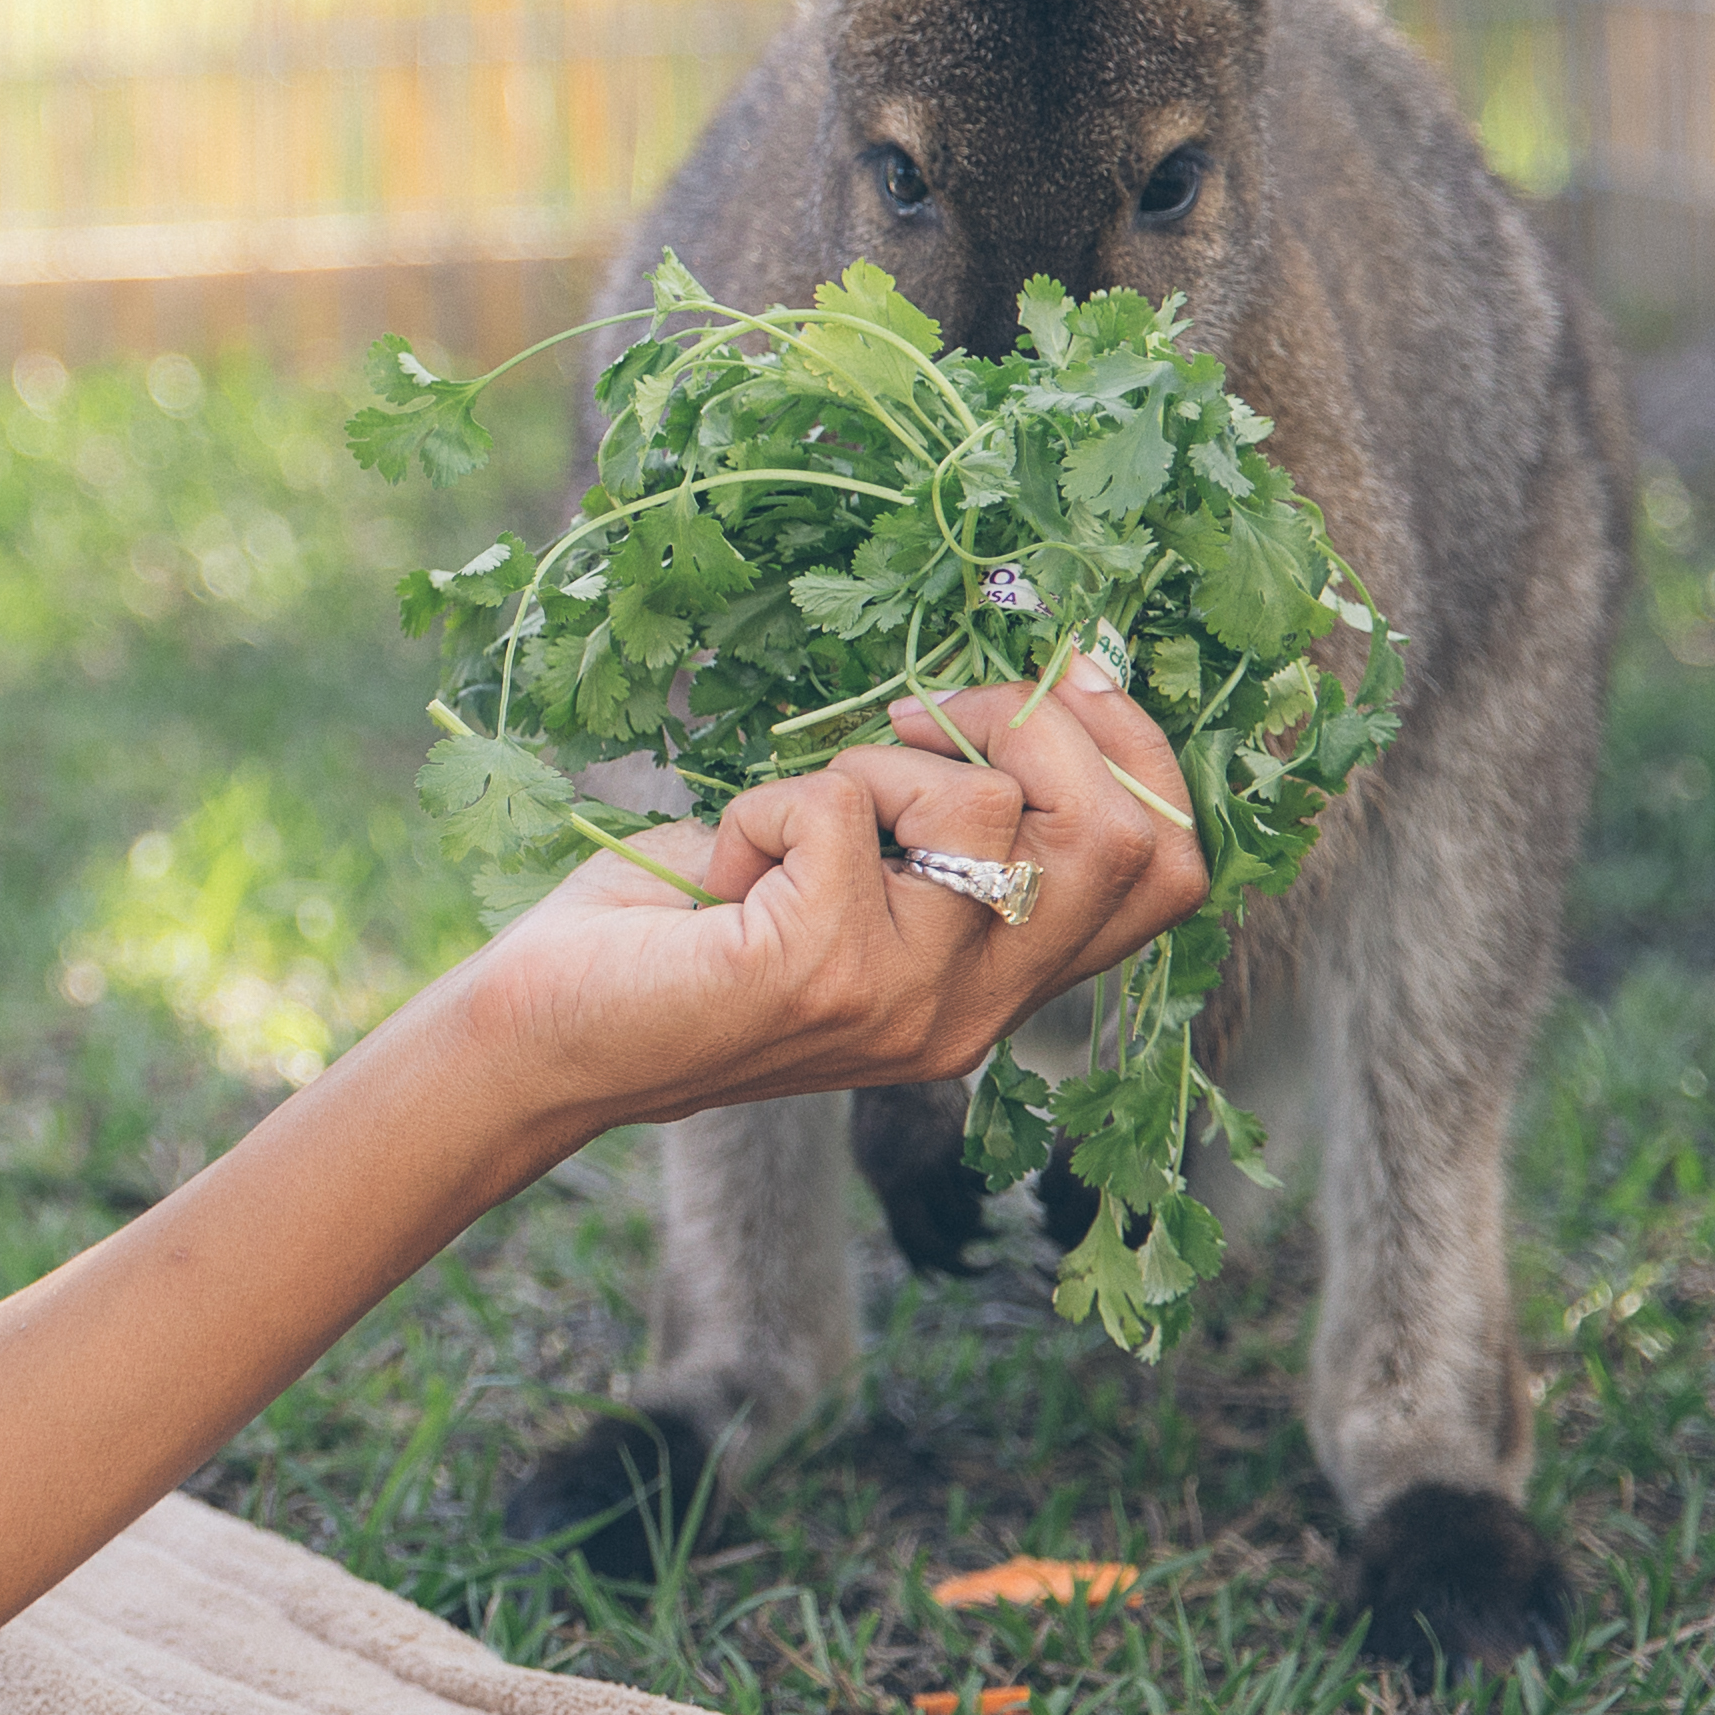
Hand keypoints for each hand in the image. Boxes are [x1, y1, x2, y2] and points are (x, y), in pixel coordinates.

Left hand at [474, 660, 1206, 1141]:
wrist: (544, 1040)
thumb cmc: (681, 937)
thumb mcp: (849, 874)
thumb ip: (939, 823)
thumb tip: (1025, 689)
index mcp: (999, 982)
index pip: (1170, 873)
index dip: (1138, 753)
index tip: (1060, 674)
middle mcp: (977, 1009)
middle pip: (1124, 839)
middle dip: (1034, 723)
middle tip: (908, 718)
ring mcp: (910, 1000)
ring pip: (976, 802)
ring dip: (869, 763)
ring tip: (791, 820)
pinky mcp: (823, 973)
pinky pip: (839, 809)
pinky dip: (771, 800)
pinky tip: (725, 865)